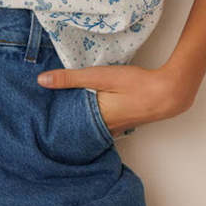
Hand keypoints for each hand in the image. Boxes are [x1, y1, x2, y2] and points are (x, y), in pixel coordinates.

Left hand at [37, 62, 193, 136]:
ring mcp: (117, 127)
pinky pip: (104, 123)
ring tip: (63, 114)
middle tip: (45, 118)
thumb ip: (71, 78)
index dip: (52, 122)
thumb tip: (41, 81)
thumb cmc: (135, 85)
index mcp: (95, 119)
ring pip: (91, 126)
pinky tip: (91, 111)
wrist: (168, 92)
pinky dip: (94, 118)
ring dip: (79, 121)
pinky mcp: (126, 121)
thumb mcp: (100, 77)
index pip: (66, 124)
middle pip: (79, 127)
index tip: (37, 119)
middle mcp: (105, 128)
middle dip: (64, 123)